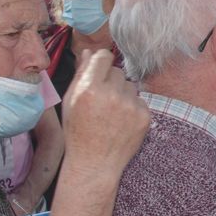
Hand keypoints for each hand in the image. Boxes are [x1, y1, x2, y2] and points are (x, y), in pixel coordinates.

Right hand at [60, 49, 150, 176]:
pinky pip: (139, 100)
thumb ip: (80, 74)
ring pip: (130, 85)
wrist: (94, 163)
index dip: (100, 64)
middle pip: (117, 71)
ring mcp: (130, 106)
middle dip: (110, 82)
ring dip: (122, 94)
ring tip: (110, 114)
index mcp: (89, 89)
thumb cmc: (78, 132)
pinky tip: (121, 122)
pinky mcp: (144, 116)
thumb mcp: (71, 102)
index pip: (103, 57)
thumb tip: (88, 52)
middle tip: (101, 101)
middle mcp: (111, 95)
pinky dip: (132, 108)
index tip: (99, 72)